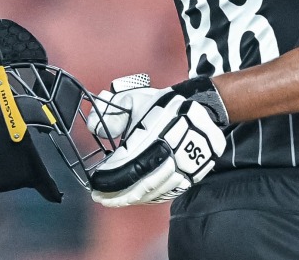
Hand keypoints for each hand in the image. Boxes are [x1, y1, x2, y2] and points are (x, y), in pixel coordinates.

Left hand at [87, 80, 225, 207]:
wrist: (203, 112)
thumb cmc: (165, 107)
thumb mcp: (136, 99)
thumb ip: (113, 111)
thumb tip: (96, 130)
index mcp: (159, 130)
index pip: (130, 162)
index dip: (111, 176)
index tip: (96, 180)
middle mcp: (175, 150)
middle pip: (142, 182)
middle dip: (118, 194)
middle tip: (100, 197)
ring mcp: (186, 165)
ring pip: (155, 191)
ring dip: (132, 199)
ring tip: (114, 200)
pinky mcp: (193, 174)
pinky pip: (168, 193)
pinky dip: (150, 198)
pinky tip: (137, 197)